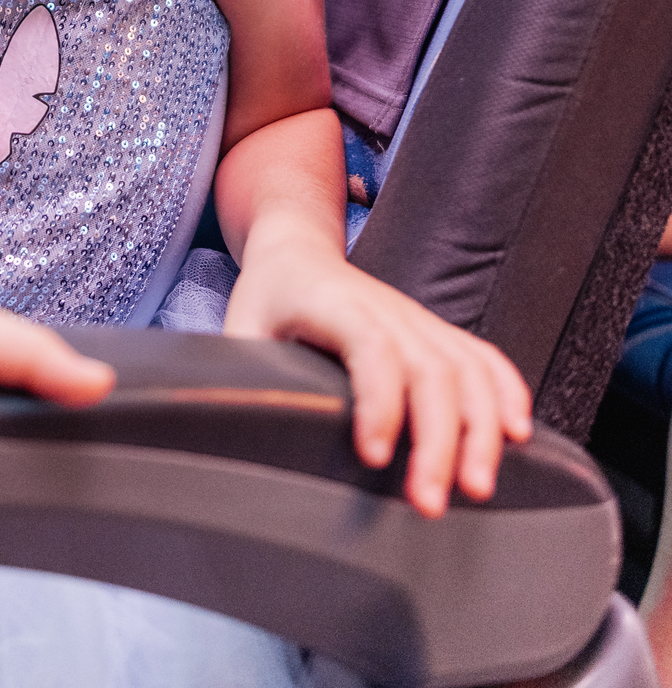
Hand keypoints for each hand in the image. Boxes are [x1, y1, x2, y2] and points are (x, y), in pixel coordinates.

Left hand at [225, 240, 531, 517]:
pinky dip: (507, 392)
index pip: (370, 347)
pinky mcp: (436, 330)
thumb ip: (239, 377)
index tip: (375, 457)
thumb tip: (230, 433)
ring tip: (479, 488)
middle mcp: (386, 308)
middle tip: (430, 503)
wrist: (296, 249)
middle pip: (430, 369)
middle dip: (439, 440)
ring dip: (481, 429)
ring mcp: (418, 318)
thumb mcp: (239, 330)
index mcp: (332, 303)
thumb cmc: (266, 298)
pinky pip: (483, 356)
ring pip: (467, 367)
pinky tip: (520, 435)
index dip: (379, 402)